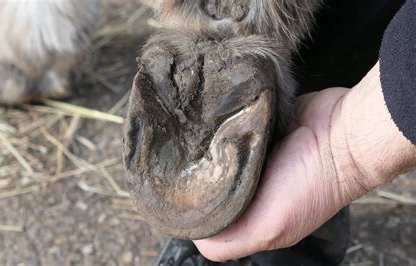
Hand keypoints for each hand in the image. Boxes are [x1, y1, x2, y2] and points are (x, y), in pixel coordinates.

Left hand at [194, 63, 415, 261]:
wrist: (344, 133)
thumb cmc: (313, 182)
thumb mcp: (271, 226)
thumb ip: (232, 239)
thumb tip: (195, 239)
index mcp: (256, 216)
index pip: (213, 217)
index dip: (195, 209)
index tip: (177, 194)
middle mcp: (254, 188)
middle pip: (211, 185)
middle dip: (195, 176)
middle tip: (178, 162)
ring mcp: (256, 158)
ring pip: (217, 157)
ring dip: (206, 150)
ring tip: (189, 140)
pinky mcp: (258, 130)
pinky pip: (230, 130)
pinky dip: (220, 128)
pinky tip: (210, 124)